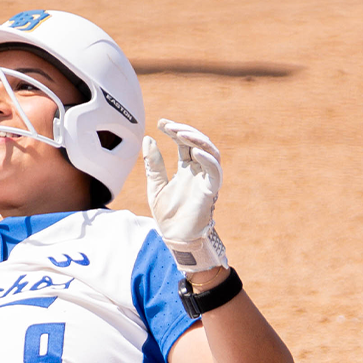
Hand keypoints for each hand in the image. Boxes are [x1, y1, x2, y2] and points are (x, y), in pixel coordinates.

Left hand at [142, 118, 226, 271]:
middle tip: (169, 125)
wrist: (175, 238)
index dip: (175, 130)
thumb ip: (153, 164)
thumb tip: (148, 138)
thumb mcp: (155, 185)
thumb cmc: (168, 215)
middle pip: (198, 142)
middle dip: (184, 131)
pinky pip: (214, 171)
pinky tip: (193, 152)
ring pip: (210, 151)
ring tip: (180, 133)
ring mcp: (206, 179)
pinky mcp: (211, 190)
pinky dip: (207, 159)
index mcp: (186, 169)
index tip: (161, 123)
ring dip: (196, 140)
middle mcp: (198, 171)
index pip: (184, 143)